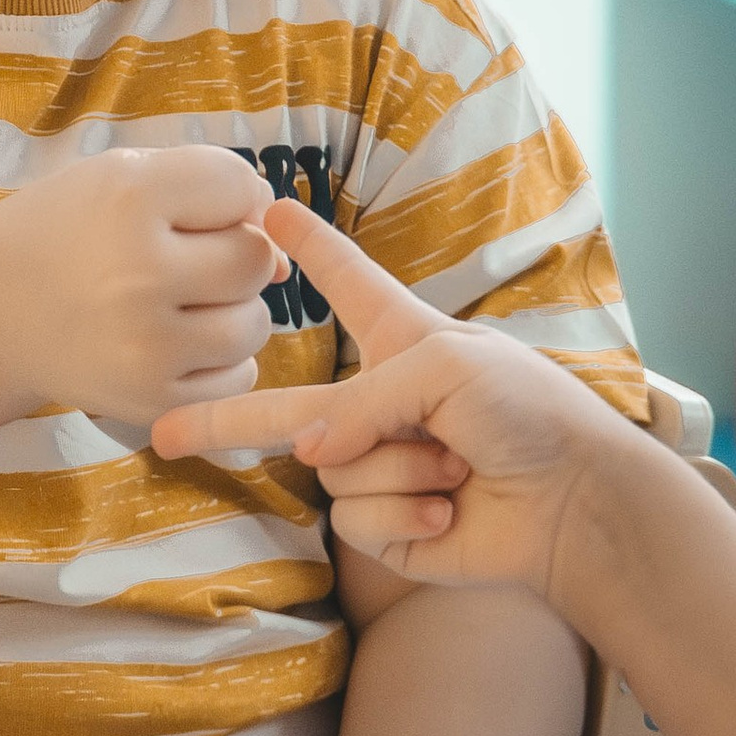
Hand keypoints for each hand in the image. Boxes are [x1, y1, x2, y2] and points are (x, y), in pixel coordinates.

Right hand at [0, 143, 286, 425]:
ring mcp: (146, 347)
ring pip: (255, 325)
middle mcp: (140, 275)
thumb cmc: (73, 231)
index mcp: (132, 199)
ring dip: (230, 311)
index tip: (184, 211)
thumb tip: (284, 262)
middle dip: (232, 256)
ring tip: (176, 303)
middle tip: (182, 260)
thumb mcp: (125, 176)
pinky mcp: (149, 401)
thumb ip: (213, 190)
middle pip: (254, 260)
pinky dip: (219, 360)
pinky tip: (174, 342)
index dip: (227, 198)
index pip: (242, 187)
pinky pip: (238, 378)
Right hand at [151, 197, 647, 610]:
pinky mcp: (387, 528)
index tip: (269, 207)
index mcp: (404, 342)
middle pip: (284, 407)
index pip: (345, 284)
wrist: (575, 503)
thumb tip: (309, 454)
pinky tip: (453, 512)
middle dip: (221, 420)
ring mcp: (379, 468)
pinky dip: (406, 514)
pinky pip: (356, 518)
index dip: (310, 247)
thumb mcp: (446, 367)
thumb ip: (362, 399)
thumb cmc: (528, 413)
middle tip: (159, 433)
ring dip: (399, 468)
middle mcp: (383, 404)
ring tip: (458, 468)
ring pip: (334, 467)